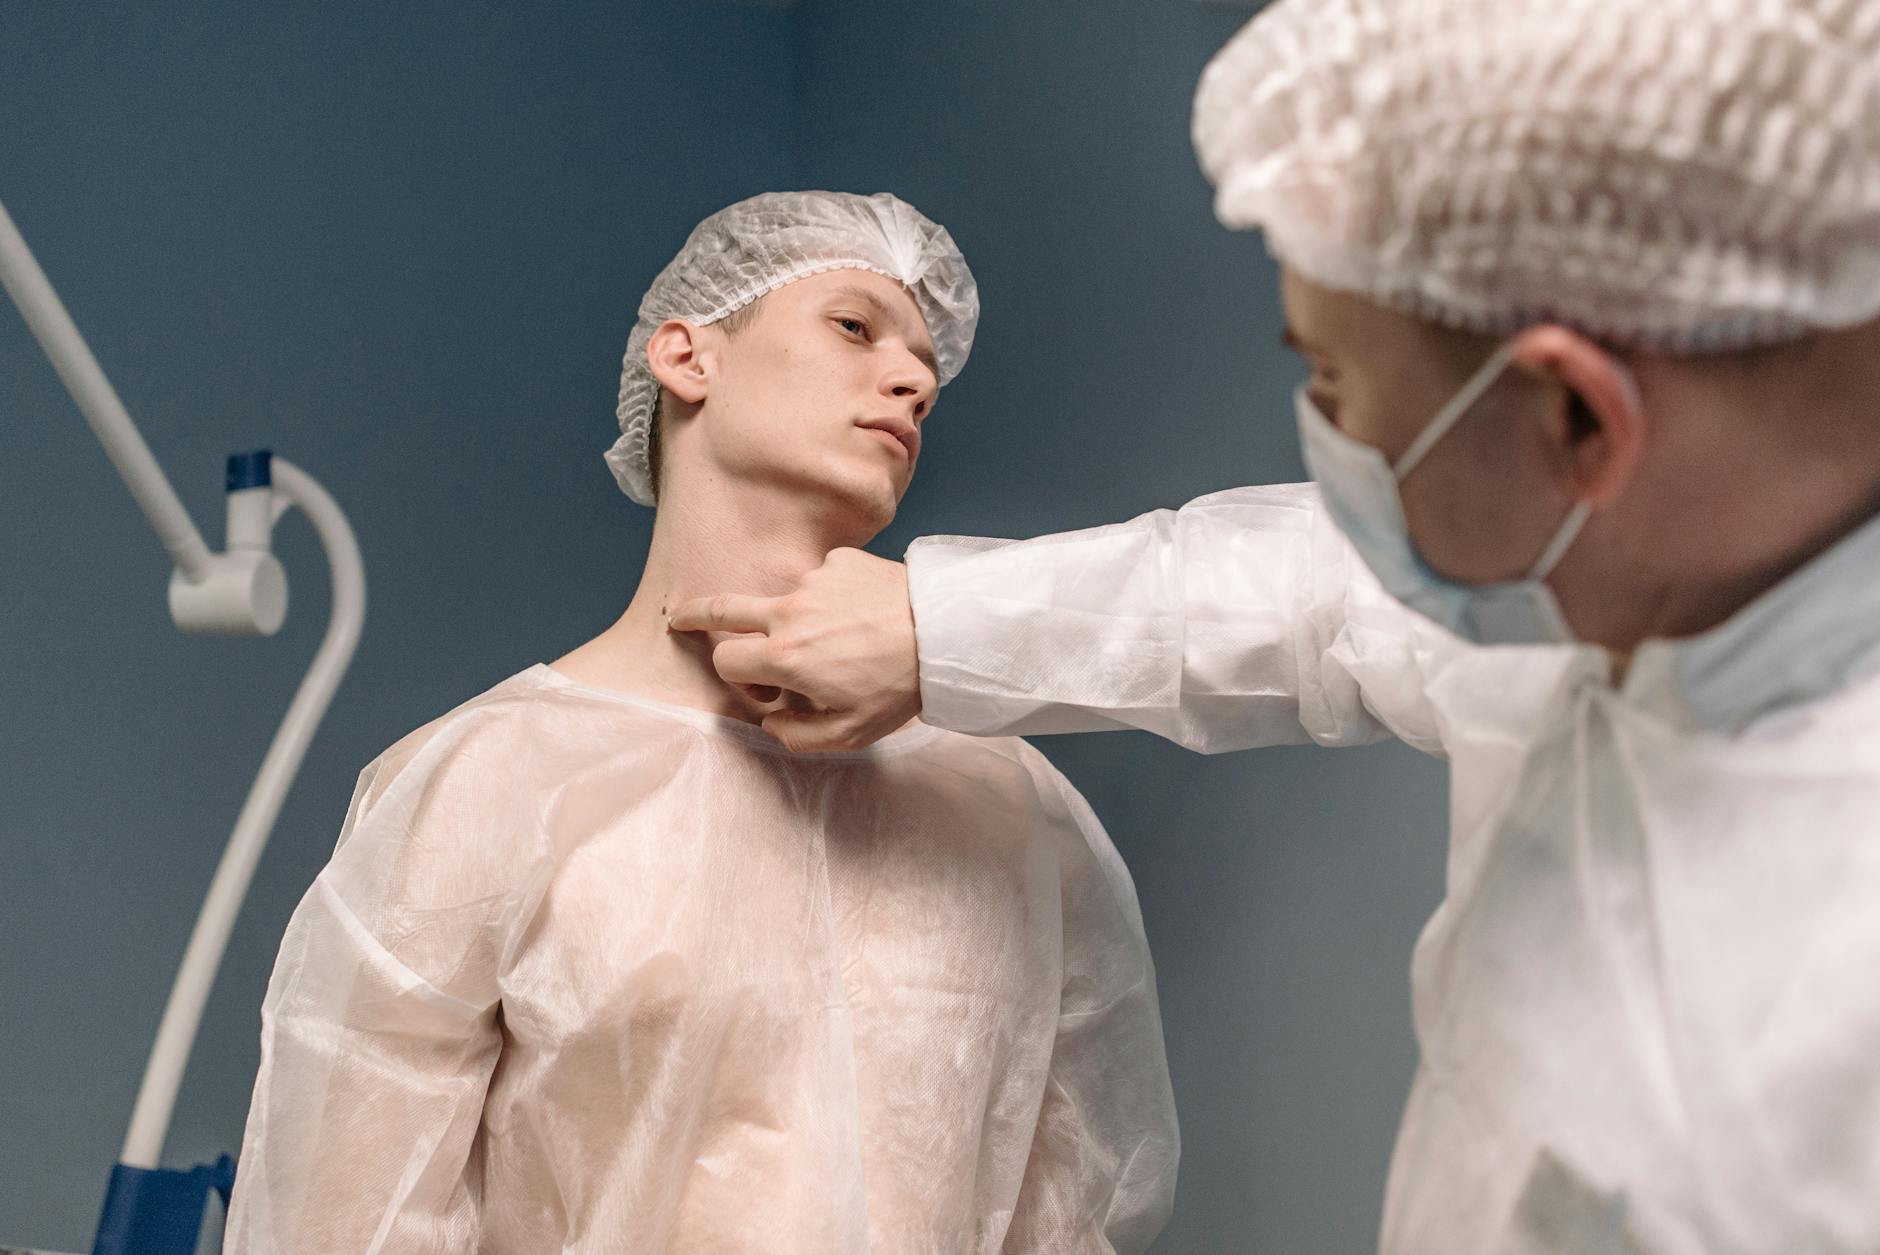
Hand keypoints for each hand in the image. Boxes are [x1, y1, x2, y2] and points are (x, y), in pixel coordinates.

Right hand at [667, 548, 921, 751]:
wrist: (947, 632)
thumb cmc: (899, 686)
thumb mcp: (849, 733)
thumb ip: (796, 736)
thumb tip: (772, 722)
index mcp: (785, 656)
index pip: (727, 660)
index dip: (739, 680)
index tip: (761, 689)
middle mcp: (790, 611)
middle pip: (723, 607)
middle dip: (695, 614)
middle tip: (679, 617)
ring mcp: (814, 581)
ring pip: (785, 600)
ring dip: (795, 618)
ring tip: (842, 639)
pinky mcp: (840, 561)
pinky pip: (822, 582)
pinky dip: (833, 599)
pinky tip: (864, 616)